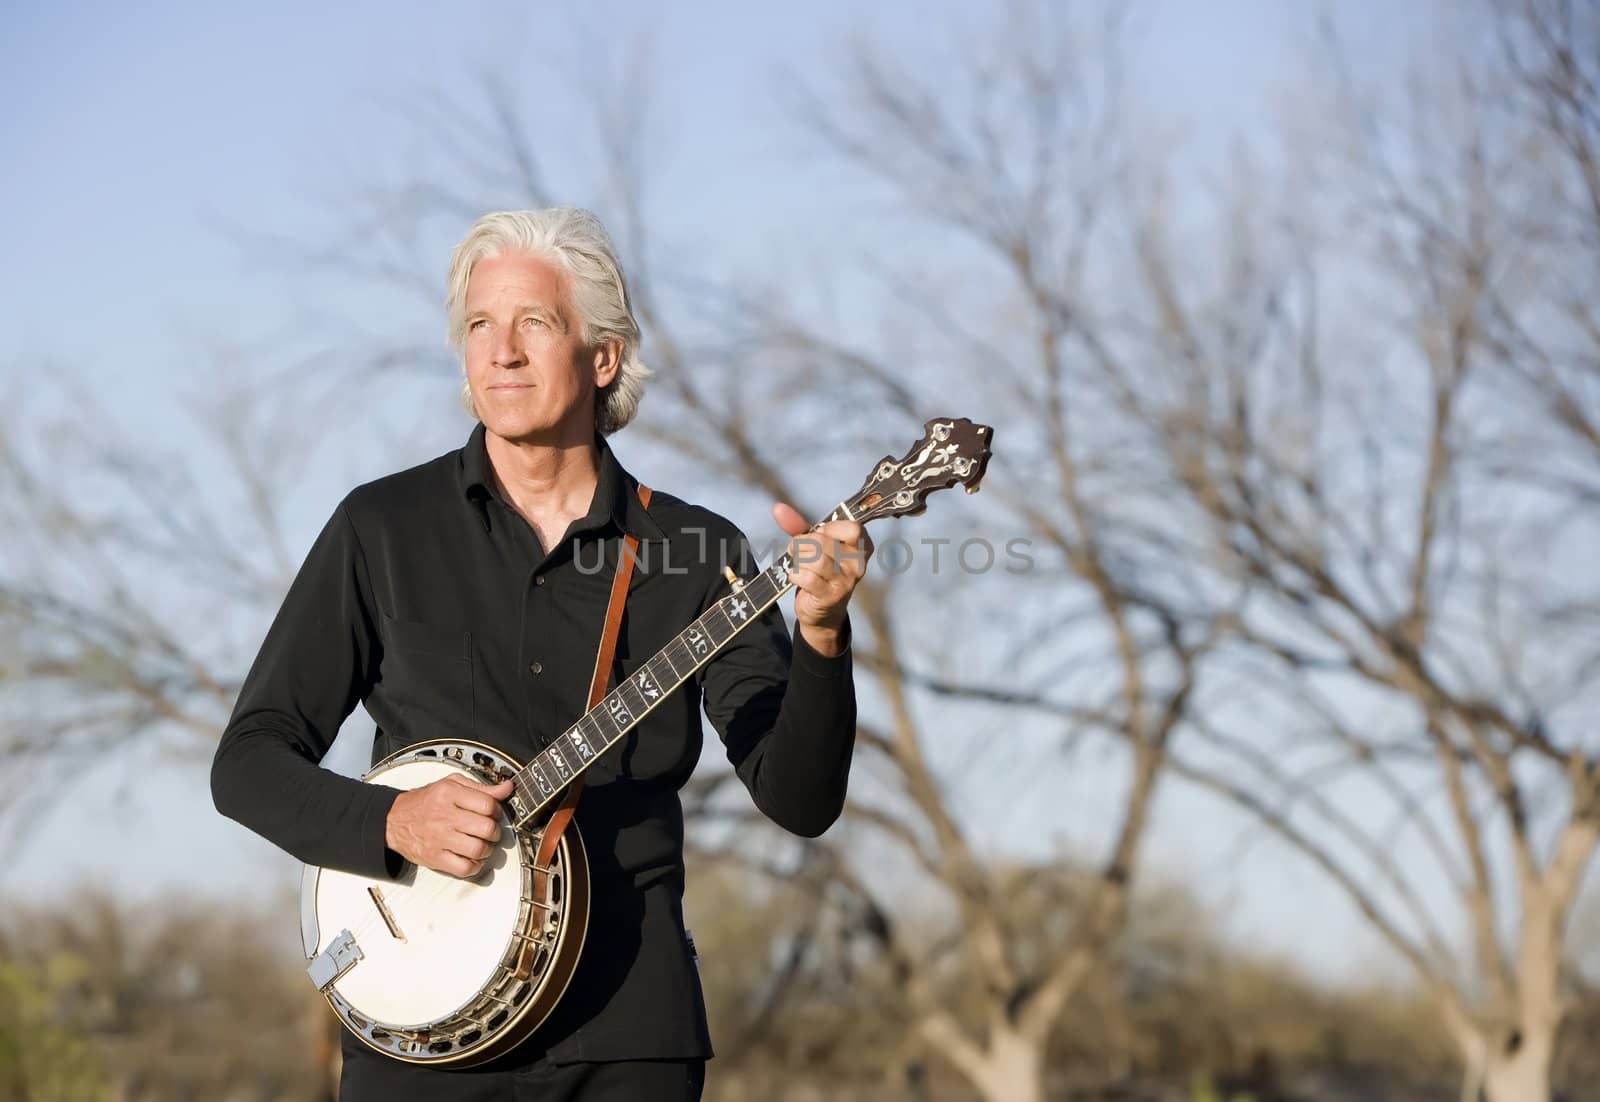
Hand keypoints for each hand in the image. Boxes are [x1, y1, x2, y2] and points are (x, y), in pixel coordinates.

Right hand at [385, 774, 512, 878]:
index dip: (497, 810)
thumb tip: (507, 788)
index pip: (487, 804)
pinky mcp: (435, 858)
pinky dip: (475, 866)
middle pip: (486, 828)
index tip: (494, 813)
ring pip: (478, 849)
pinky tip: (472, 858)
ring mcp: (439, 838)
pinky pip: (464, 868)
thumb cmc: (425, 801)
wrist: (393, 820)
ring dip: (487, 850)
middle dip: (495, 831)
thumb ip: (481, 787)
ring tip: (482, 844)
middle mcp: (444, 816)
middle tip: (490, 831)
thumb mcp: (451, 784)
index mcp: (449, 794)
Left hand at [772, 502, 872, 656]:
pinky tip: (796, 577)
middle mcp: (857, 565)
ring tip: (796, 563)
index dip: (830, 528)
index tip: (821, 534)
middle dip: (803, 543)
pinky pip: (807, 577)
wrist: (822, 613)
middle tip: (797, 549)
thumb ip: (798, 526)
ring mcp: (845, 582)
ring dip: (798, 559)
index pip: (853, 528)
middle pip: (824, 541)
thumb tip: (778, 508)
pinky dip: (795, 574)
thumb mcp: (813, 546)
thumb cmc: (820, 572)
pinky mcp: (831, 596)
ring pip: (815, 559)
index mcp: (860, 547)